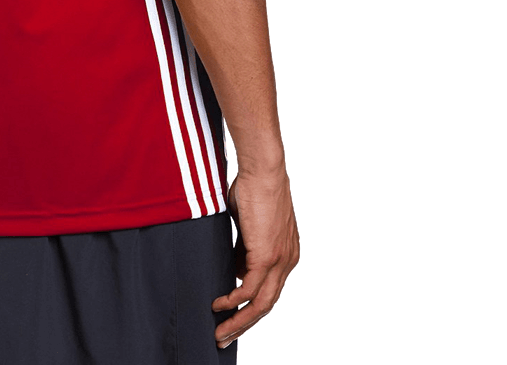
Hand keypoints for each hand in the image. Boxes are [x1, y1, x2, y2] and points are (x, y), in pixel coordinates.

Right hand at [212, 167, 298, 348]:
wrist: (263, 169)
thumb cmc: (252, 187)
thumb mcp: (248, 225)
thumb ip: (243, 248)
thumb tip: (232, 269)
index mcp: (286, 254)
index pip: (269, 291)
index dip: (251, 308)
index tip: (232, 317)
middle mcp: (288, 262)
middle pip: (267, 305)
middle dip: (244, 324)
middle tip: (223, 337)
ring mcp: (280, 261)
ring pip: (260, 304)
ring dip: (238, 321)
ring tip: (219, 332)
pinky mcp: (267, 255)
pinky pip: (248, 289)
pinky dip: (232, 300)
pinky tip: (218, 304)